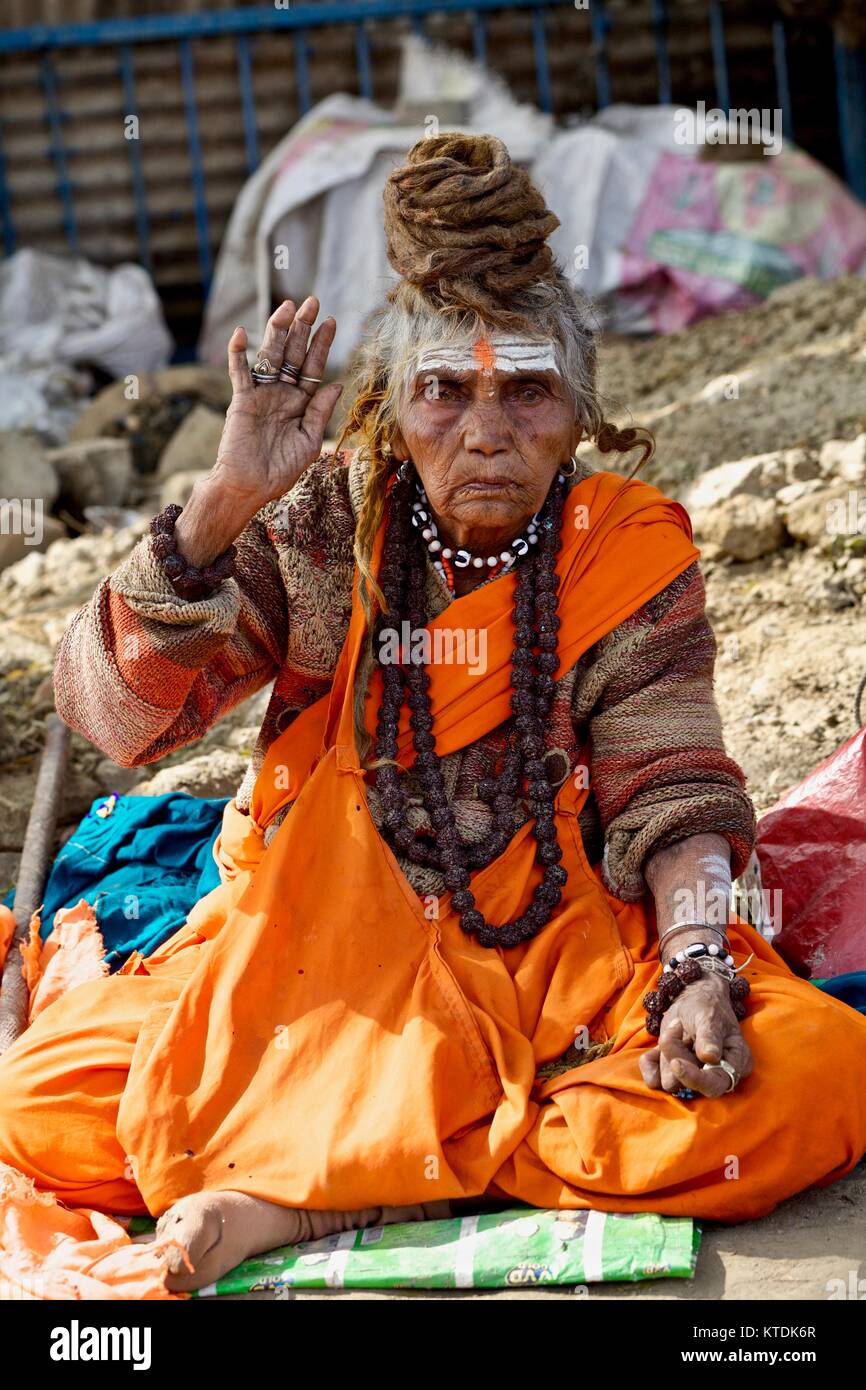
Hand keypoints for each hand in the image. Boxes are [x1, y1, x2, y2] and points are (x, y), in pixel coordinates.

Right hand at [216, 296, 343, 509]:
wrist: (250, 486)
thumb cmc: (281, 470)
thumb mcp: (309, 441)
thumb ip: (319, 412)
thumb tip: (336, 383)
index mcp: (301, 403)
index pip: (313, 367)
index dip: (321, 345)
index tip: (331, 321)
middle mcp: (282, 393)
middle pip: (293, 354)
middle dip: (302, 328)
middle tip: (312, 302)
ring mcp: (261, 394)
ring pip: (270, 355)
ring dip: (277, 331)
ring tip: (287, 307)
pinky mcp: (241, 400)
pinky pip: (239, 372)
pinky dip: (239, 353)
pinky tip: (243, 333)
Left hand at [639, 974, 752, 1097]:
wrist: (693, 999)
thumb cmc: (708, 1006)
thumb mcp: (710, 1016)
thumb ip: (710, 1036)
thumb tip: (711, 1058)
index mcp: (736, 1063)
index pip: (716, 1084)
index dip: (695, 1079)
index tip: (676, 1064)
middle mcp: (716, 1075)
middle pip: (690, 1085)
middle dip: (676, 1056)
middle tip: (676, 1026)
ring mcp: (694, 1076)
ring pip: (670, 1081)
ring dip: (666, 1052)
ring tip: (675, 1027)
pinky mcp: (673, 1073)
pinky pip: (654, 1080)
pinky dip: (649, 1063)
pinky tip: (655, 1047)